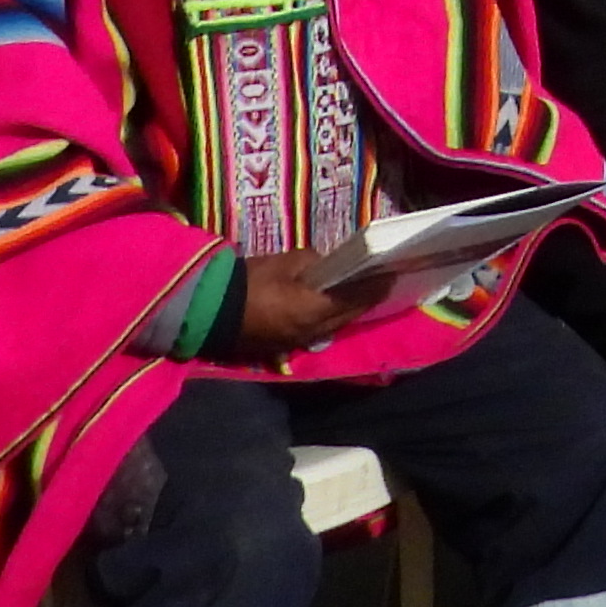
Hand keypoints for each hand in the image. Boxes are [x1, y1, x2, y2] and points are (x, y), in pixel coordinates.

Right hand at [235, 246, 391, 361]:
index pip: (356, 298)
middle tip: (384, 279)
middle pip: (350, 315)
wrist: (212, 311)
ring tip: (365, 291)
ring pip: (337, 325)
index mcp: (315, 310)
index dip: (376, 285)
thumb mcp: (285, 262)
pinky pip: (321, 329)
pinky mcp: (288, 344)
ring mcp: (301, 341)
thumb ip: (313, 262)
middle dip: (368, 298)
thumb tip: (327, 265)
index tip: (393, 272)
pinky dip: (332, 317)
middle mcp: (314, 332)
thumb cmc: (250, 282)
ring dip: (351, 309)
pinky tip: (336, 304)